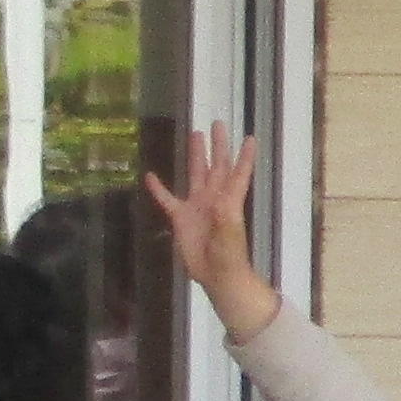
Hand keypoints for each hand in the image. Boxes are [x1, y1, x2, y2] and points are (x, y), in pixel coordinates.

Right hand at [140, 127, 278, 339]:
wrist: (216, 276)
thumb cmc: (228, 258)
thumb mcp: (229, 238)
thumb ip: (225, 218)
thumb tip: (221, 199)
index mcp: (228, 201)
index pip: (238, 174)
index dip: (245, 157)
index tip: (250, 138)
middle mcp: (214, 198)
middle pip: (217, 166)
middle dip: (219, 146)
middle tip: (217, 124)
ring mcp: (197, 206)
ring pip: (196, 174)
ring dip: (196, 156)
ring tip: (194, 135)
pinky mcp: (181, 218)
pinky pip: (168, 199)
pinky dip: (159, 189)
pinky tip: (150, 176)